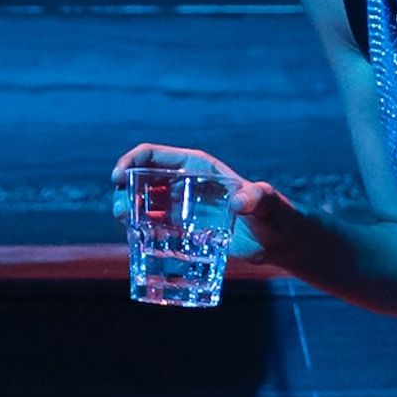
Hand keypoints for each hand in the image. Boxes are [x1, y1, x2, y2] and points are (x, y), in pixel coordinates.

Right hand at [108, 142, 277, 259]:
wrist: (279, 241)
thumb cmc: (276, 217)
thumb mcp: (268, 205)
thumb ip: (258, 199)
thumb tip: (238, 202)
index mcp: (198, 167)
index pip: (154, 156)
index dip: (130, 162)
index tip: (118, 179)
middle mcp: (186, 183)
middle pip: (143, 178)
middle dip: (124, 190)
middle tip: (120, 212)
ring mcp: (184, 206)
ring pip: (145, 202)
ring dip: (128, 210)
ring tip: (125, 224)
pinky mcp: (186, 229)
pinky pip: (155, 227)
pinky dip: (141, 231)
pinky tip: (137, 241)